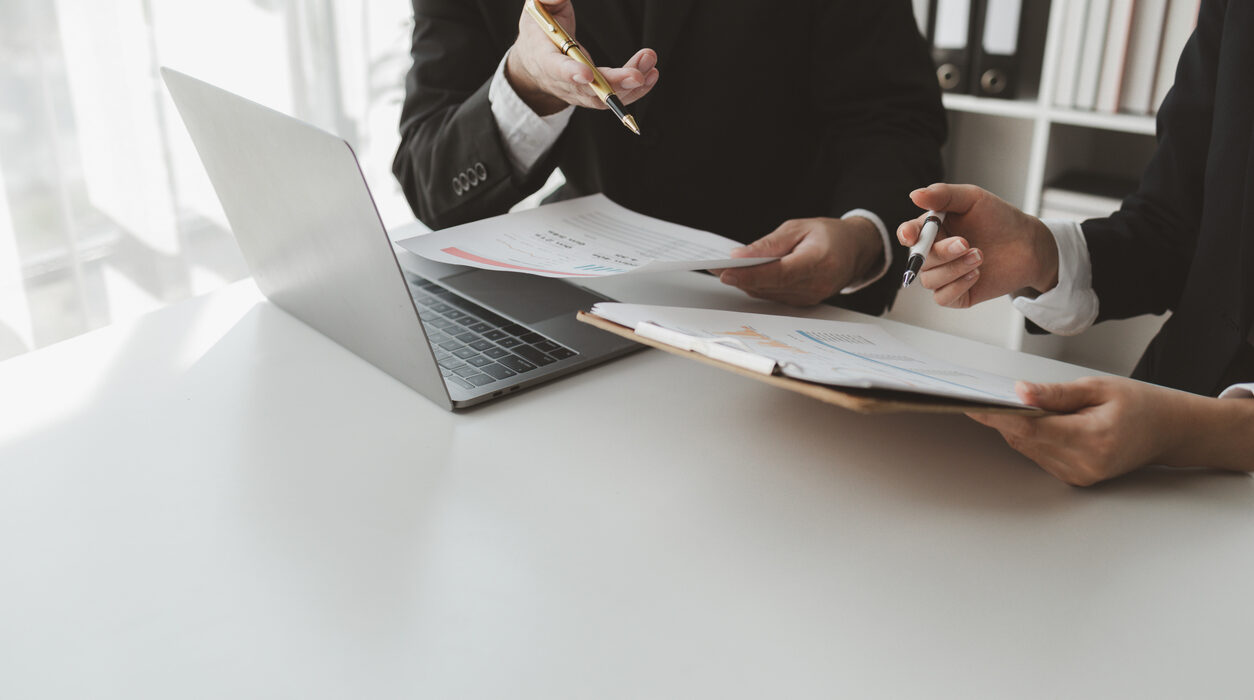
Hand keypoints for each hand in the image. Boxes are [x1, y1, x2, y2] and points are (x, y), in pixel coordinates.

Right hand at [505, 0, 659, 115]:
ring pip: (604, 97)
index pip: (556, 68)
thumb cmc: (538, 31)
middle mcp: (560, 81)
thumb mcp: (536, 8)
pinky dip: (635, 90)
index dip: (570, 73)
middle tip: (637, 76)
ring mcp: (577, 92)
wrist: (533, 61)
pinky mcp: (592, 95)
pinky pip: (614, 97)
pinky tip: (651, 75)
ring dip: (630, 85)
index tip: (587, 74)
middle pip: (588, 89)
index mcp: (543, 56)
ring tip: (649, 63)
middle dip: (613, 84)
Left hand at [714, 217, 883, 306]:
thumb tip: (740, 255)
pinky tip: (741, 276)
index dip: (750, 274)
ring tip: (721, 270)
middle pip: (769, 286)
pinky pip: (774, 296)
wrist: (855, 250)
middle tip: (712, 268)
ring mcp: (810, 298)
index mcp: (819, 262)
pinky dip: (756, 286)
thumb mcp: (799, 228)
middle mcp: (816, 286)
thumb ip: (770, 244)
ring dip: (744, 282)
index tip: (725, 271)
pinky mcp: (803, 303)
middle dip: (739, 278)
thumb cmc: (829, 235)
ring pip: (768, 293)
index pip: (779, 273)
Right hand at [895, 184, 1058, 308]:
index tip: (911, 235)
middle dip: (941, 253)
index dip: (906, 235)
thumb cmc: (1000, 219)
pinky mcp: (957, 294)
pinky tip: (975, 274)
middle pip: (919, 259)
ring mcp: (945, 274)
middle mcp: (935, 253)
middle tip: (966, 244)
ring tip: (980, 256)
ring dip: (954, 269)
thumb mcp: (972, 198)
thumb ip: (943, 195)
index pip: (909, 234)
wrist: (1028, 244)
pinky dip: (957, 286)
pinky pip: (942, 297)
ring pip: (929, 280)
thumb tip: (916, 195)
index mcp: (933, 229)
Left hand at [967, 377, 1197, 485]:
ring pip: (1029, 448)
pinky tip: (1034, 421)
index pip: (1030, 427)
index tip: (972, 405)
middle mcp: (1084, 463)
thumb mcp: (1098, 388)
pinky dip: (1032, 437)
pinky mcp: (1076, 478)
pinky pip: (1040, 455)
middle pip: (1025, 438)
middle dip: (1002, 417)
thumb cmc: (1139, 404)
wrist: (1168, 431)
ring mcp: (1080, 474)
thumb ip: (1056, 393)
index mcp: (1092, 437)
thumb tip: (1020, 392)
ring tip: (1010, 405)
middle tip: (981, 396)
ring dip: (1016, 427)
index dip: (997, 416)